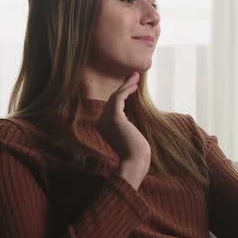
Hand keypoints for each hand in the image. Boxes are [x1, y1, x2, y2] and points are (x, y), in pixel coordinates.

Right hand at [96, 72, 150, 188]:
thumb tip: (131, 110)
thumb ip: (126, 121)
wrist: (135, 161)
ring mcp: (105, 120)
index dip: (121, 93)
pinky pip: (118, 98)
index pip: (111, 105)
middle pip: (112, 99)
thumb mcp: (129, 132)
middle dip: (124, 86)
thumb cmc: (136, 150)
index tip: (132, 84)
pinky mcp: (114, 118)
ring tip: (136, 77)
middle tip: (134, 75)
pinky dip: (126, 90)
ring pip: (115, 96)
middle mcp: (101, 121)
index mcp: (103, 125)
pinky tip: (135, 87)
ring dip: (126, 85)